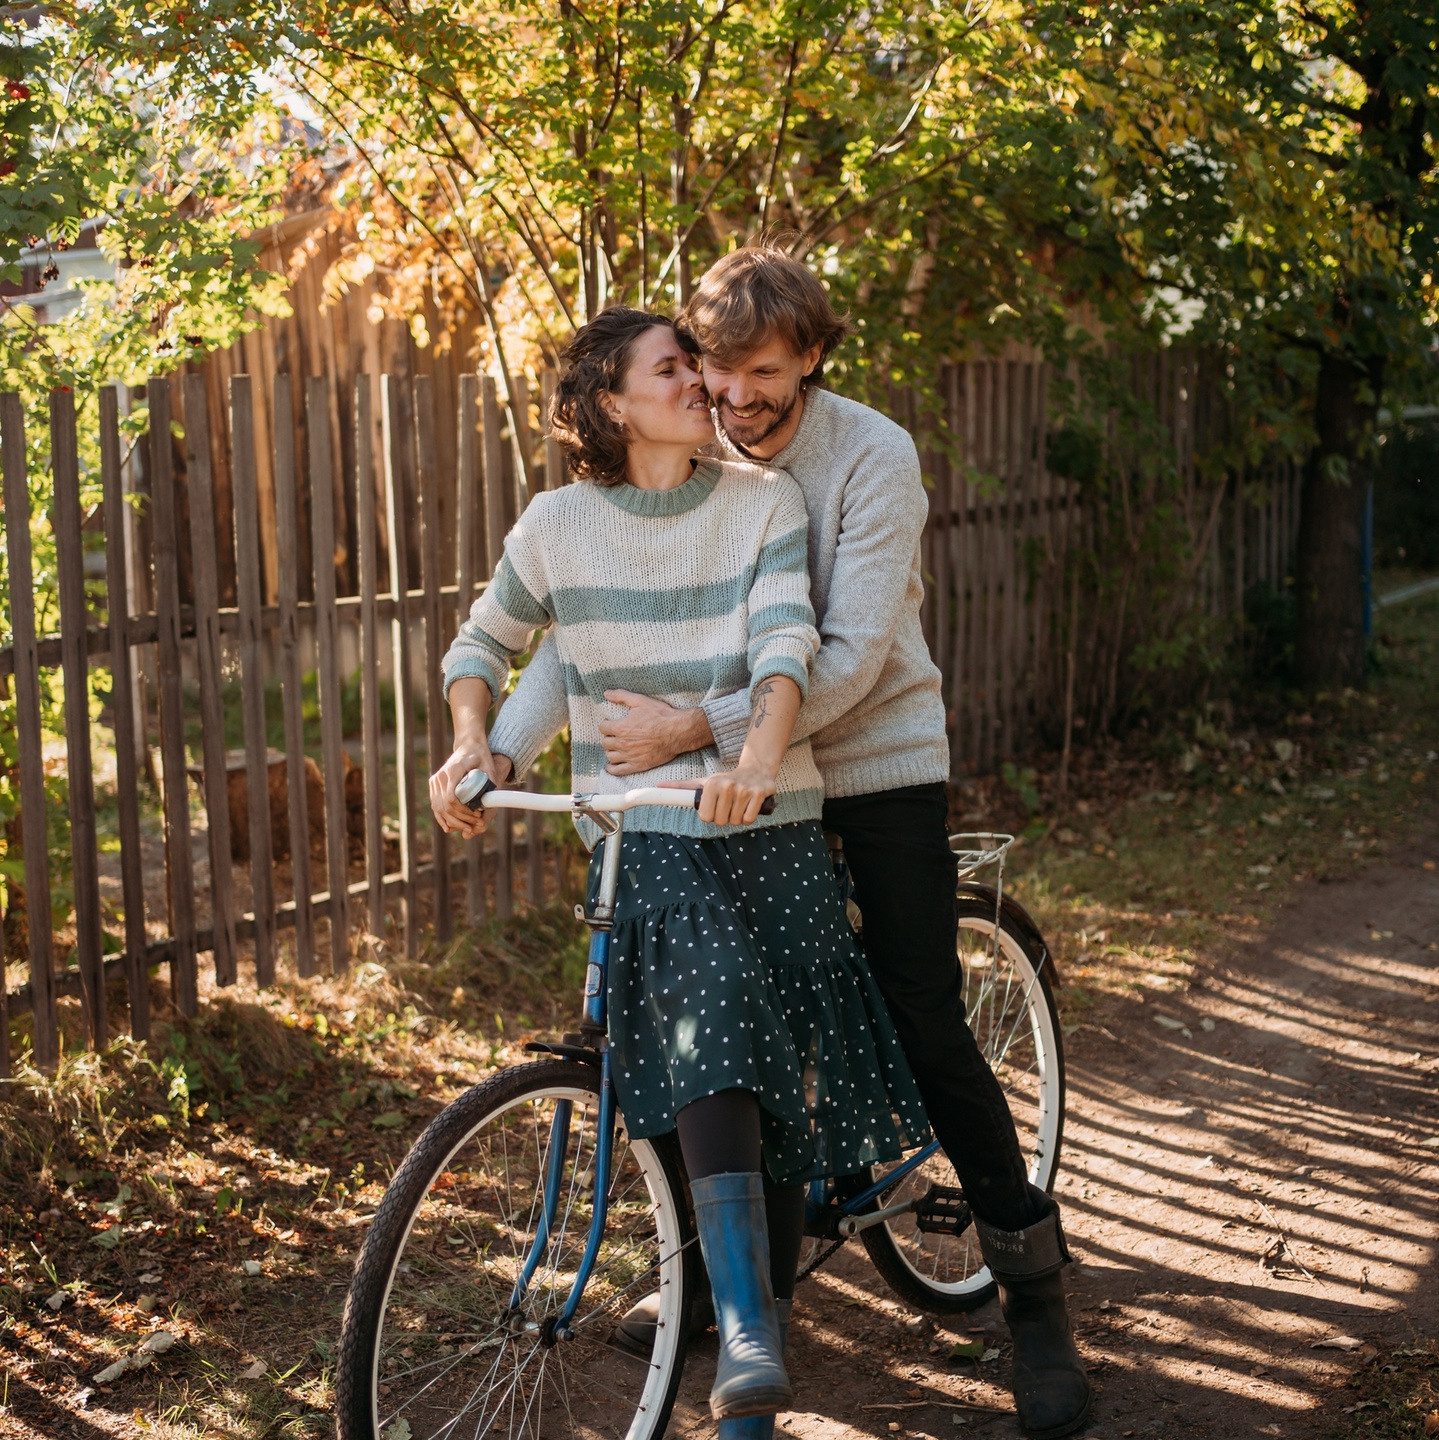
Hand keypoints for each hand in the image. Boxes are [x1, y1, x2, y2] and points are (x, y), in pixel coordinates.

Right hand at [429, 741, 512, 838]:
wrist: (468, 745)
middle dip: (460, 820)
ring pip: (438, 808)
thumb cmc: (481, 756)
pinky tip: (449, 828)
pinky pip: (435, 805)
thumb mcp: (489, 768)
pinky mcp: (434, 784)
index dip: (464, 812)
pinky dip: (442, 817)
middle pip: (445, 806)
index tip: (477, 816)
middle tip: (475, 825)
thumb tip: (485, 807)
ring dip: (452, 821)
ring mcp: (435, 780)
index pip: (453, 799)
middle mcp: (440, 776)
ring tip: (467, 828)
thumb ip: (488, 785)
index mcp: (453, 771)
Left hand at [600, 690, 712, 774]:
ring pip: (610, 756)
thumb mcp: (641, 701)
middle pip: (605, 742)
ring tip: (616, 748)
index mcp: (621, 727)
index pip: (602, 728)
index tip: (610, 724)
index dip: (606, 724)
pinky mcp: (637, 765)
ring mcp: (629, 756)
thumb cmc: (661, 715)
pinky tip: (611, 766)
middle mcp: (622, 743)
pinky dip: (612, 769)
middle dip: (608, 737)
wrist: (678, 731)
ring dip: (611, 751)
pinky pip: (618, 770)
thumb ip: (621, 696)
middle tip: (615, 735)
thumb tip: (606, 693)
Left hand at [660, 764, 777, 827]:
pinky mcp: (759, 794)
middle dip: (724, 818)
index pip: (705, 817)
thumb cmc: (726, 780)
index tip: (714, 808)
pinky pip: (749, 819)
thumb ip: (683, 786)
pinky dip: (748, 817)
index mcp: (712, 784)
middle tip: (728, 806)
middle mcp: (727, 786)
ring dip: (737, 818)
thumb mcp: (704, 782)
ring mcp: (744, 790)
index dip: (710, 816)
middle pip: (720, 821)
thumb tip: (658, 786)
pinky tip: (748, 806)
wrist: (755, 769)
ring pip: (735, 821)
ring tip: (738, 805)